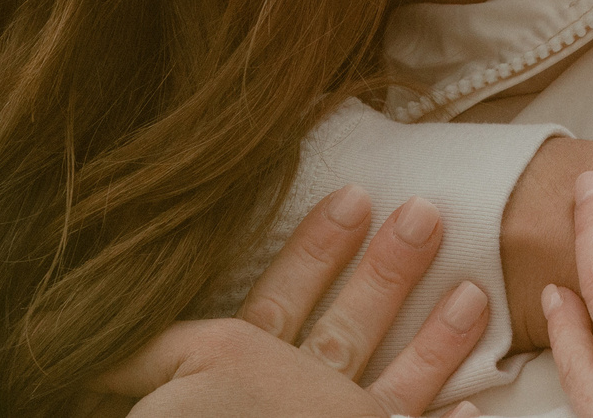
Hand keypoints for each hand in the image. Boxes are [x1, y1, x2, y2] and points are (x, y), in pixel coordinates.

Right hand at [89, 185, 489, 417]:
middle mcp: (303, 393)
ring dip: (437, 343)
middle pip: (352, 324)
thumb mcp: (148, 382)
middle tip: (428, 213)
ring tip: (474, 295)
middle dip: (391, 270)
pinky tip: (480, 408)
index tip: (354, 195)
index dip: (316, 248)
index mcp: (246, 361)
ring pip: (398, 385)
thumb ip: (145, 351)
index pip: (283, 294)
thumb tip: (112, 326)